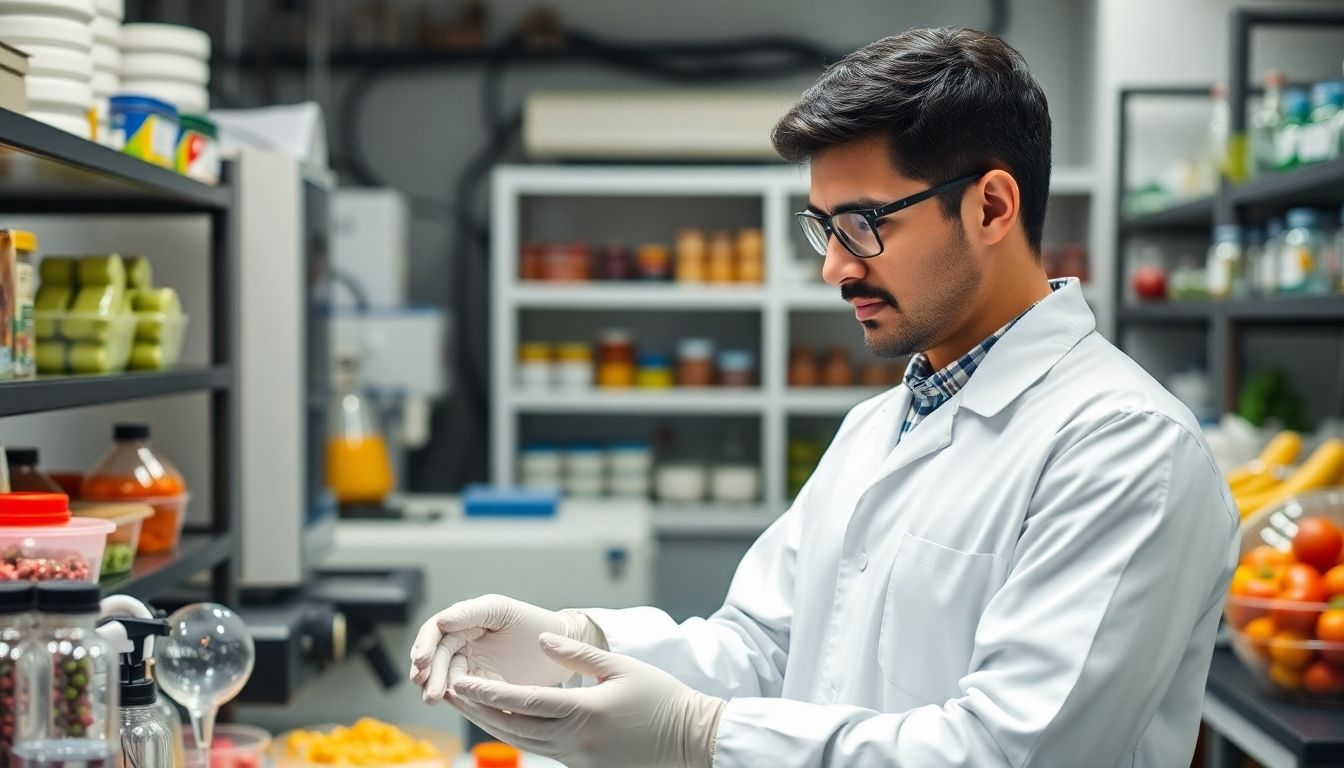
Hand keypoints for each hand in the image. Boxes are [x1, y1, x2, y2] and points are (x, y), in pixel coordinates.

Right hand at [408, 594, 601, 701]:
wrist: (562, 652)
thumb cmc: (536, 624)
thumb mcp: (502, 611)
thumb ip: (471, 613)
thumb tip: (441, 621)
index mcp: (468, 617)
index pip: (437, 629)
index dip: (425, 644)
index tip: (421, 659)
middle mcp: (465, 638)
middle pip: (437, 654)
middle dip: (428, 671)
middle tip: (425, 686)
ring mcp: (471, 661)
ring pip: (444, 674)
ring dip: (435, 686)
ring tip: (432, 698)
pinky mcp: (481, 683)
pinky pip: (461, 690)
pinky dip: (453, 696)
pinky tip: (450, 702)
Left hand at [451, 632, 724, 767]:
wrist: (690, 739)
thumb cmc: (660, 697)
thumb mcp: (620, 667)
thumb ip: (576, 654)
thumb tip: (541, 641)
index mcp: (584, 710)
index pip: (524, 701)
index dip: (489, 691)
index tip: (462, 682)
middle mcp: (576, 739)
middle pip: (514, 725)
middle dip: (479, 709)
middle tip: (450, 693)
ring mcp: (578, 757)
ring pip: (523, 741)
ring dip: (492, 724)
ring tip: (468, 706)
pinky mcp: (583, 766)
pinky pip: (542, 748)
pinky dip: (518, 734)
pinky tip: (504, 720)